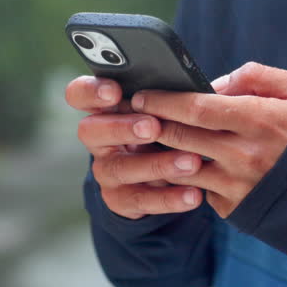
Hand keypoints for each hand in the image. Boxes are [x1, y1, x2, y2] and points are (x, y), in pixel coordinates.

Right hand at [65, 75, 205, 219]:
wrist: (158, 176)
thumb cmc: (165, 127)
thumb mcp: (163, 110)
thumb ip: (170, 97)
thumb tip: (207, 86)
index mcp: (104, 108)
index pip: (80, 94)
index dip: (91, 92)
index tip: (114, 91)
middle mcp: (98, 139)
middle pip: (91, 130)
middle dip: (123, 128)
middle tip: (154, 127)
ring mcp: (106, 170)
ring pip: (119, 168)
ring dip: (156, 165)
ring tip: (191, 162)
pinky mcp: (119, 199)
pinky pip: (140, 200)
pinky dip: (169, 198)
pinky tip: (193, 194)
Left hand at [131, 62, 286, 217]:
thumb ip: (259, 76)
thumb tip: (217, 83)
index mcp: (261, 120)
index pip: (197, 108)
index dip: (164, 101)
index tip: (143, 94)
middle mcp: (245, 155)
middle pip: (180, 137)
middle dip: (151, 124)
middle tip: (134, 113)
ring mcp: (237, 186)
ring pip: (181, 166)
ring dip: (161, 153)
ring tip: (148, 139)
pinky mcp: (234, 209)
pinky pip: (198, 189)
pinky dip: (185, 176)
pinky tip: (176, 164)